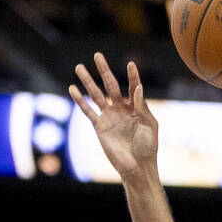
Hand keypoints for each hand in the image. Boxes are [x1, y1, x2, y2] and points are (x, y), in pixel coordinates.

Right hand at [70, 53, 157, 177]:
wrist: (137, 166)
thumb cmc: (148, 147)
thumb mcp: (149, 124)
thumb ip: (141, 105)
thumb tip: (138, 86)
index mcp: (136, 107)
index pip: (132, 86)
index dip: (132, 75)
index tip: (131, 64)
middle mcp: (121, 109)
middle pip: (110, 85)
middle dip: (104, 70)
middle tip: (97, 55)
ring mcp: (109, 117)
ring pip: (96, 94)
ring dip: (87, 81)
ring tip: (79, 67)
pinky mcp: (100, 126)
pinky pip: (87, 111)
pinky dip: (80, 100)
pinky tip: (72, 88)